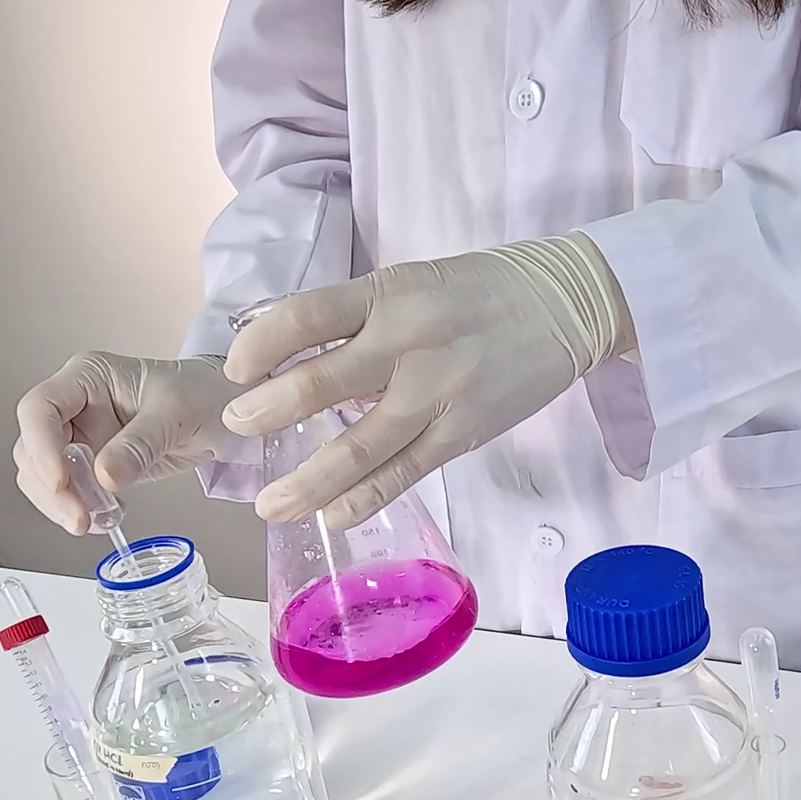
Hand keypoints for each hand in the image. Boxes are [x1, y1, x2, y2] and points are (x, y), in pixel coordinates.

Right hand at [14, 352, 245, 533]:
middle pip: (33, 446)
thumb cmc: (201, 394)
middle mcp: (74, 405)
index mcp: (87, 377)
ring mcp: (81, 436)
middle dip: (50, 486)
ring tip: (95, 521)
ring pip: (42, 474)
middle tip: (79, 517)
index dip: (41, 446)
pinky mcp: (92, 464)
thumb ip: (140, 444)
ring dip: (60, 504)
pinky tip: (106, 517)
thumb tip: (104, 477)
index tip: (60, 481)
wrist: (221, 412)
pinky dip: (78, 509)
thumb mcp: (176, 414)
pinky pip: (69, 491)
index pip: (40, 408)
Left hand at [221, 231, 633, 526]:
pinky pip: (404, 472)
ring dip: (307, 481)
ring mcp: (437, 392)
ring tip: (270, 505)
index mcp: (387, 294)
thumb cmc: (477, 292)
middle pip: (321, 383)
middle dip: (267, 412)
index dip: (258, 346)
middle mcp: (408, 341)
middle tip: (236, 429)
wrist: (566, 303)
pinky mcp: (463, 432)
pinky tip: (332, 517)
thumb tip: (288, 360)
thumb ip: (356, 319)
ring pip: (359, 446)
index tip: (234, 370)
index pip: (304, 316)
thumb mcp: (410, 283)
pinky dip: (363, 498)